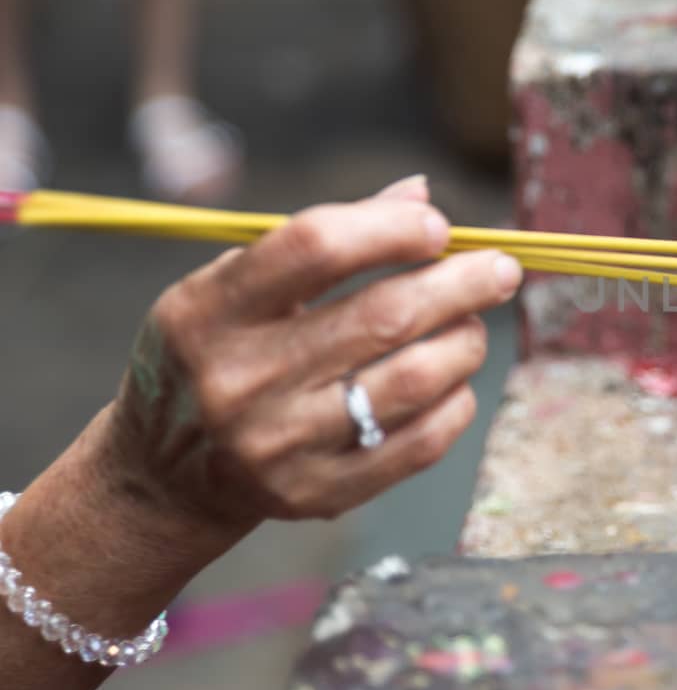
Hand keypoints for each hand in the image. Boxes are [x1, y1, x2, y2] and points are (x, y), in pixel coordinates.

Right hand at [102, 175, 521, 537]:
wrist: (162, 473)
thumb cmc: (217, 353)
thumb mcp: (234, 286)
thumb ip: (323, 237)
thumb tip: (420, 195)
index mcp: (208, 310)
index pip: (315, 246)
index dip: (392, 228)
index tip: (439, 227)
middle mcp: (238, 379)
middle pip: (383, 316)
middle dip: (462, 283)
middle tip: (501, 269)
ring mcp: (277, 445)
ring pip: (414, 381)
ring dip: (466, 343)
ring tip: (472, 325)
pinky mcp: (314, 494)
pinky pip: (419, 443)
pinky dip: (456, 402)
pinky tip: (454, 381)